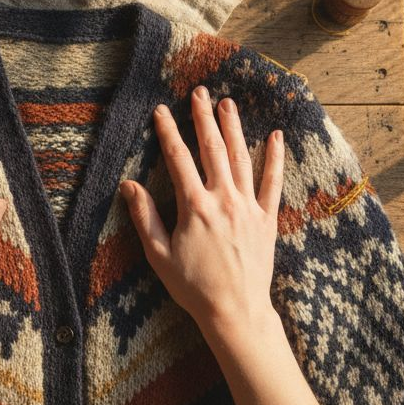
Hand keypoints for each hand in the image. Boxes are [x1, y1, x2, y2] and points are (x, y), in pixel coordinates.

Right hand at [119, 86, 285, 339]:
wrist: (235, 311)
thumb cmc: (193, 287)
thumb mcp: (158, 254)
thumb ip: (144, 217)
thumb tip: (128, 185)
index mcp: (194, 207)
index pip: (179, 159)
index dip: (168, 132)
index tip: (161, 110)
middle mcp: (223, 200)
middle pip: (212, 149)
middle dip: (204, 118)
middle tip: (199, 93)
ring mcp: (248, 208)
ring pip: (240, 158)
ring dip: (233, 128)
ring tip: (227, 104)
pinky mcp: (266, 219)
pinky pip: (272, 183)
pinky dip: (274, 158)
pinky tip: (274, 136)